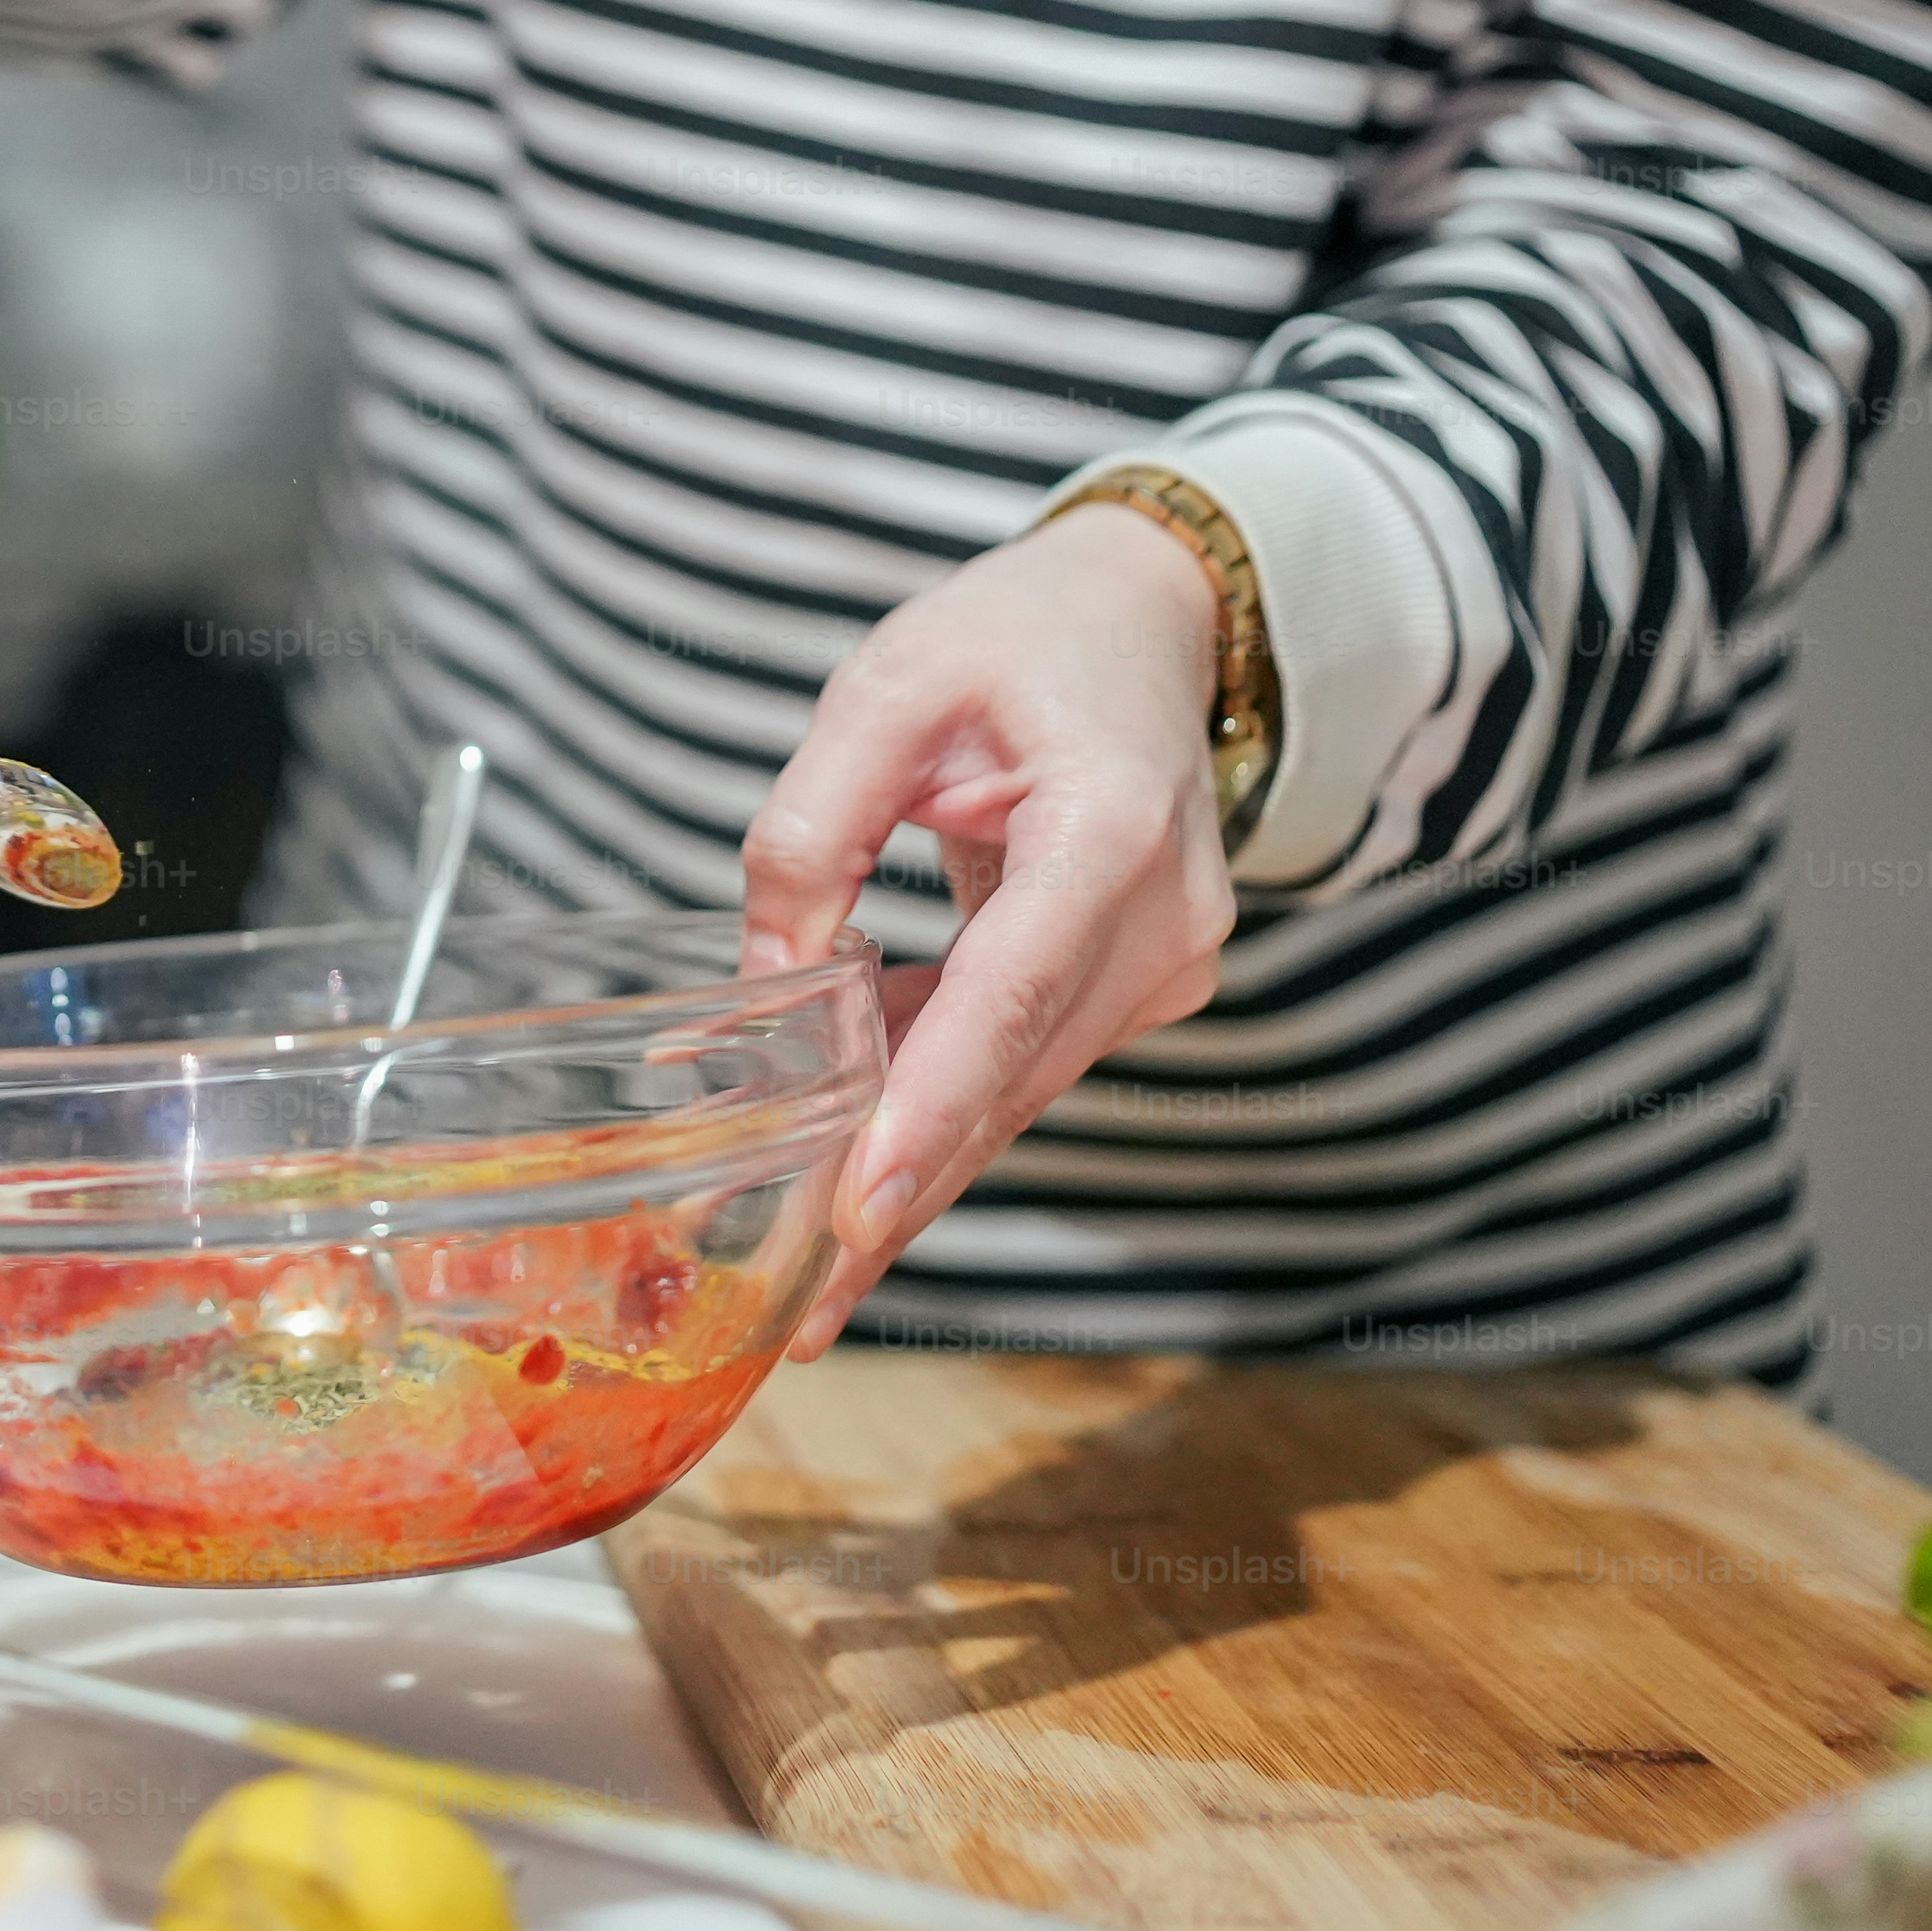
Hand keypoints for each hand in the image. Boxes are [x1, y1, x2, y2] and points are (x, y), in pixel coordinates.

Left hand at [737, 504, 1241, 1357]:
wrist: (1146, 618)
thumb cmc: (1019, 637)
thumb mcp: (889, 685)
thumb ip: (815, 823)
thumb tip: (768, 976)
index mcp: (1111, 828)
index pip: (1014, 992)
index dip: (935, 1105)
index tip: (867, 1206)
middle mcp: (1161, 918)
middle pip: (1014, 1077)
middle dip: (903, 1194)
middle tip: (804, 1312)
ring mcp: (1163, 962)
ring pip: (1019, 1091)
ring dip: (914, 1175)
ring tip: (805, 1279)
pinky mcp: (1135, 983)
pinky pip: (1024, 1062)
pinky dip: (940, 1114)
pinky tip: (853, 1178)